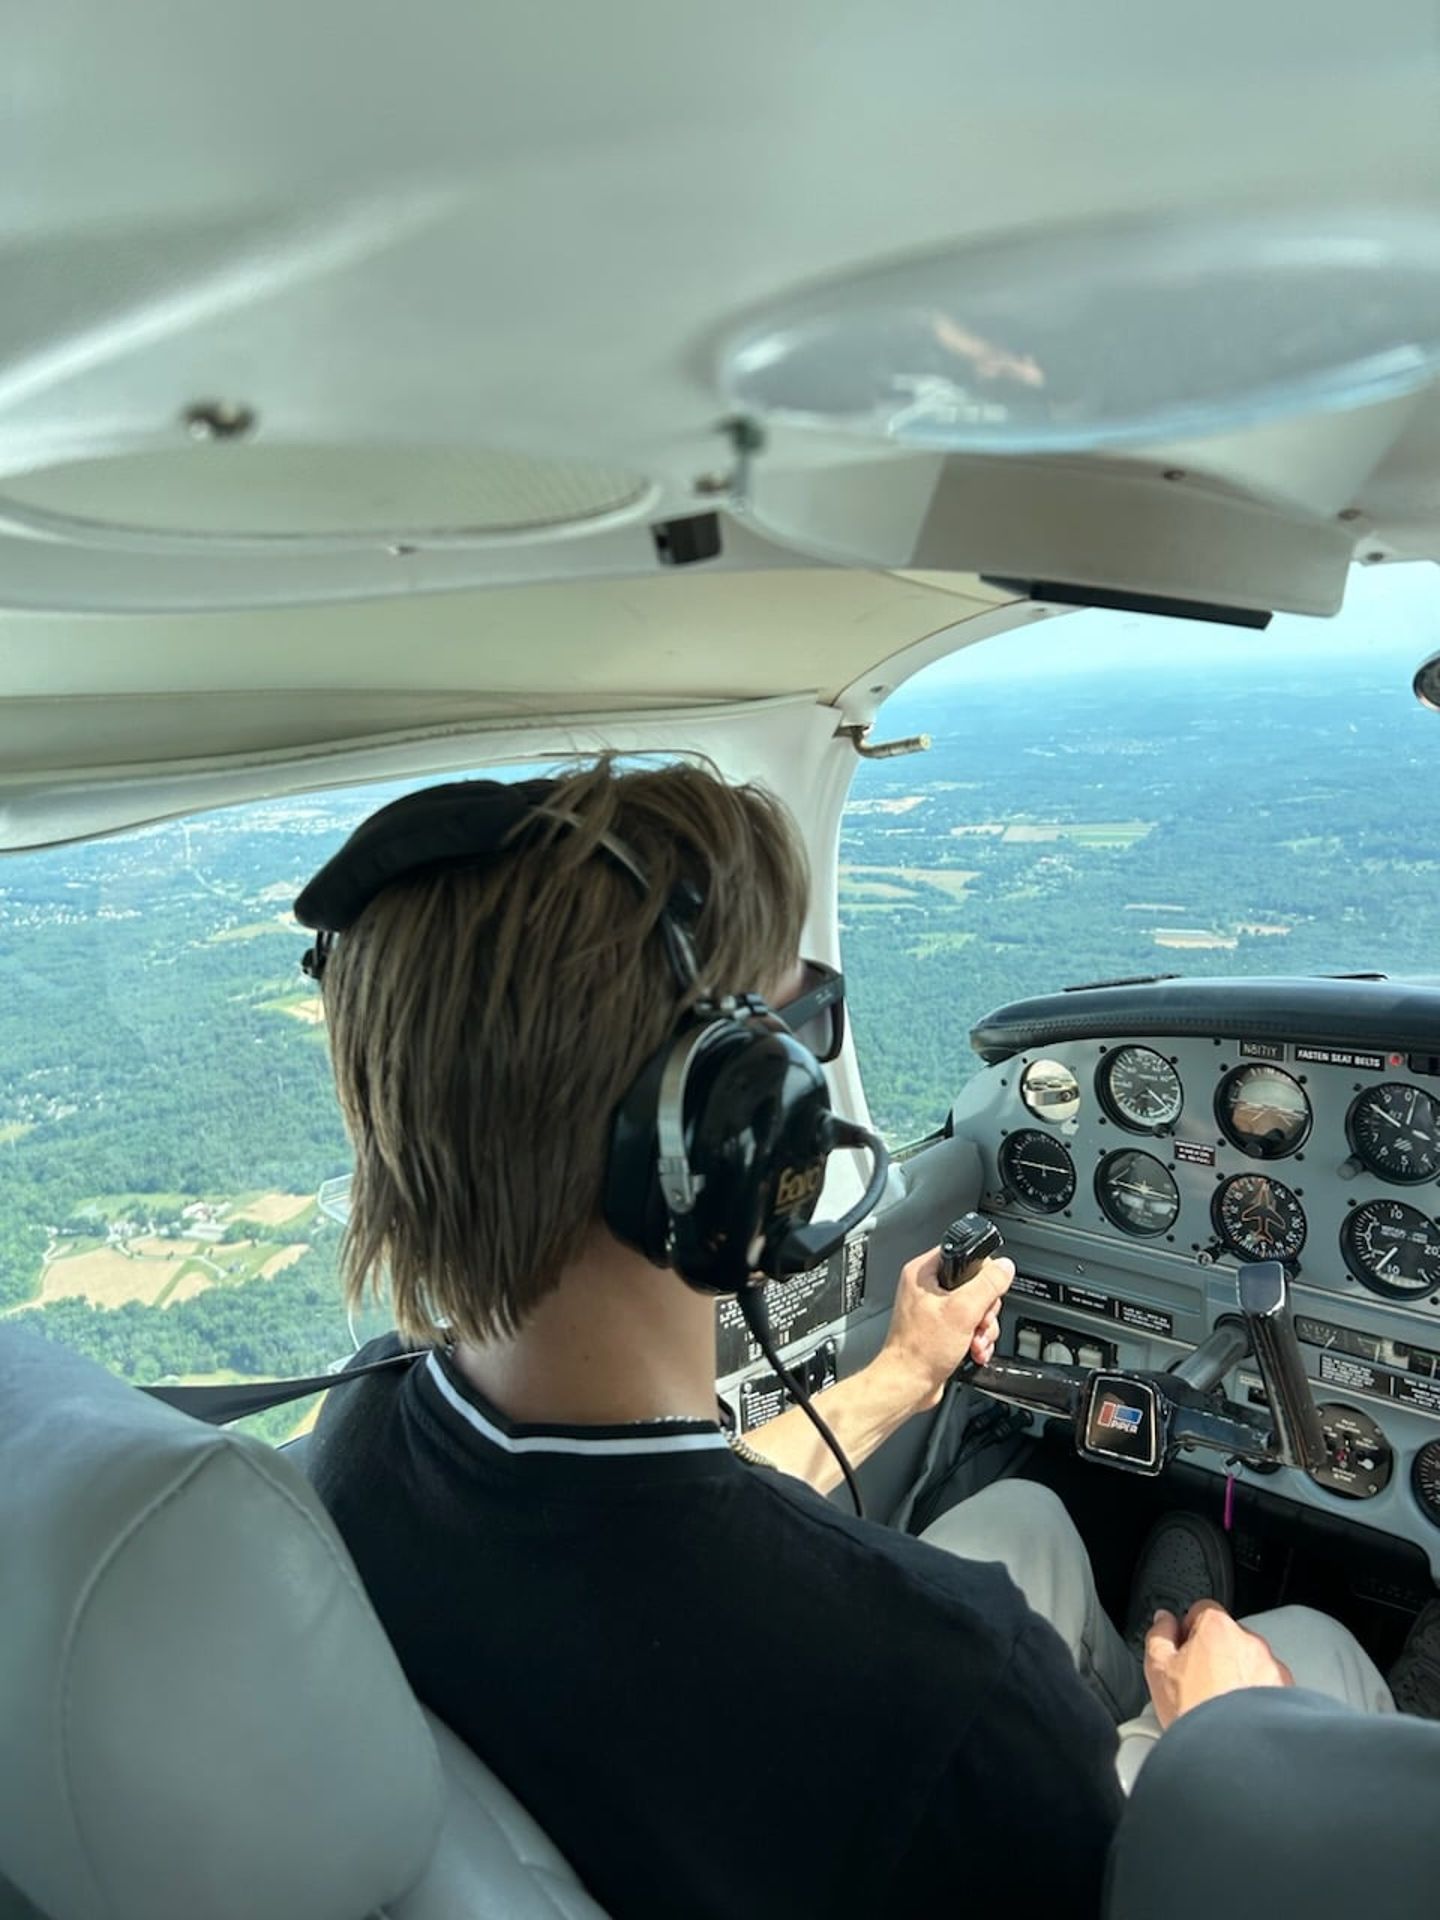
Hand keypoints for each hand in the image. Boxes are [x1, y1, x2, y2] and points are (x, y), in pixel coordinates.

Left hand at [877, 1245, 1014, 1413]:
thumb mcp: (963, 1311)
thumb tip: (1005, 1266)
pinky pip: (970, 1326)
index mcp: (924, 1273)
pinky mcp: (942, 1329)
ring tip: (974, 1342)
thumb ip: (987, 1285)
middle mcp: (928, 1288)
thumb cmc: (920, 1350)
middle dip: (985, 1310)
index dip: (983, 1273)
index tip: (987, 1292)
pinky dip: (976, 1340)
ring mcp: (935, 1310)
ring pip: (977, 1308)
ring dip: (983, 1329)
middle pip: (976, 1285)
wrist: (909, 1385)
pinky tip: (973, 1351)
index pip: (964, 1255)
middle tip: (977, 1323)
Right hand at [1144, 1599, 1294, 1729]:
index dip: (1188, 1630)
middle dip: (1214, 1654)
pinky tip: (1239, 1717)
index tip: (1182, 1650)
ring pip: (1249, 1663)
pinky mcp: (1287, 1693)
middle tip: (1198, 1683)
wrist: (1233, 1754)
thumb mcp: (1158, 1668)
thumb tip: (1164, 1621)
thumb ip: (1159, 1635)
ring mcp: (1272, 1667)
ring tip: (1219, 1706)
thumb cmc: (1196, 1712)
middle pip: (1227, 1637)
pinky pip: (1267, 1686)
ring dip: (1237, 1676)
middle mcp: (1250, 1642)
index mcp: (1218, 1627)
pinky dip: (1256, 1697)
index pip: (1201, 1610)